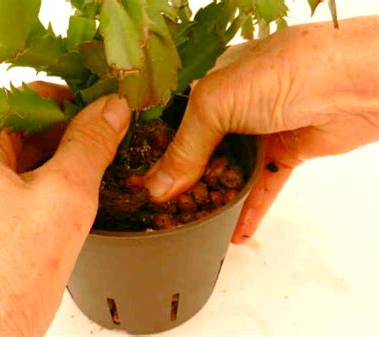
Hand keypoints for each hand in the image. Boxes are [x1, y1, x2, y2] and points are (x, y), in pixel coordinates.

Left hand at [0, 85, 130, 336]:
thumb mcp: (62, 202)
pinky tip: (34, 227)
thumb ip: (91, 146)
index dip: (81, 111)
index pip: (36, 98)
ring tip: (65, 209)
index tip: (109, 127)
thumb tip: (112, 109)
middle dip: (62, 150)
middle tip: (96, 174)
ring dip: (40, 178)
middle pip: (18, 132)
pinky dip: (16, 199)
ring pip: (4, 164)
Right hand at [145, 16, 378, 243]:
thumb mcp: (217, 104)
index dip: (158, 152)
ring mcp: (259, 129)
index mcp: (210, 84)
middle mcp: (233, 106)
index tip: (141, 182)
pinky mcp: (285, 151)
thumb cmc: (285, 72)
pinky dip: (249, 209)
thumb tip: (157, 186)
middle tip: (165, 210)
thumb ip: (186, 148)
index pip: (174, 122)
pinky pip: (262, 185)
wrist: (356, 82)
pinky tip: (234, 233)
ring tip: (194, 225)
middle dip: (185, 180)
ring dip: (215, 197)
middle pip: (200, 150)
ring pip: (229, 171)